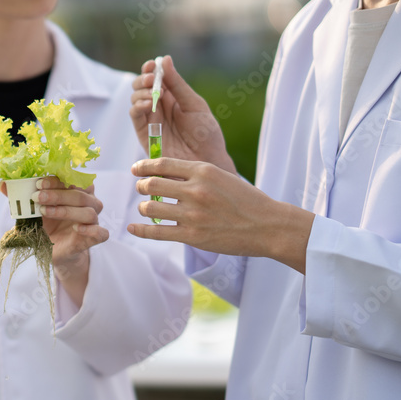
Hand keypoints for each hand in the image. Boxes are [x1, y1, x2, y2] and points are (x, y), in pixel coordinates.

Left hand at [0, 176, 108, 305]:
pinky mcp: (93, 239)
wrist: (53, 252)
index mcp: (75, 191)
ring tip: (46, 212)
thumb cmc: (45, 225)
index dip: (57, 179)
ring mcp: (92, 221)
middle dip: (58, 194)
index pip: (72, 179)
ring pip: (89, 211)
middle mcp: (87, 204)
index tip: (38, 182)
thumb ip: (20, 197)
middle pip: (81, 194)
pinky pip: (102, 233)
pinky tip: (77, 228)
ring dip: (67, 210)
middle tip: (38, 197)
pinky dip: (92, 230)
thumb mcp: (31, 211)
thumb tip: (3, 184)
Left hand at [128, 157, 313, 273]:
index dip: (143, 166)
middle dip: (141, 186)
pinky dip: (140, 230)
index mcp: (204, 171)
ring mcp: (193, 214)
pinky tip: (132, 228)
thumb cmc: (246, 200)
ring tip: (146, 208)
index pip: (163, 164)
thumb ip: (197, 174)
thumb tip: (168, 173)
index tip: (135, 169)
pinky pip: (157, 232)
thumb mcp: (223, 176)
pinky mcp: (192, 236)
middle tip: (141, 189)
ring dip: (143, 207)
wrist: (268, 226)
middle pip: (152, 184)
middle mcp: (196, 190)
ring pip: (151, 208)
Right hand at [129, 56, 236, 174]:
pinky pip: (135, 116)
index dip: (151, 69)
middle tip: (151, 79)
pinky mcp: (144, 134)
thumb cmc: (206, 134)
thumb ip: (178, 84)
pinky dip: (137, 106)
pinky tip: (148, 104)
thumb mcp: (194, 104)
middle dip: (142, 79)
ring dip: (140, 92)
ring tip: (152, 94)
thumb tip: (165, 59)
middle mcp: (159, 108)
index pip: (156, 78)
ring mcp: (151, 121)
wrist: (207, 161)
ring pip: (135, 99)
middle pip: (141, 87)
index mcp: (173, 98)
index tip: (153, 64)